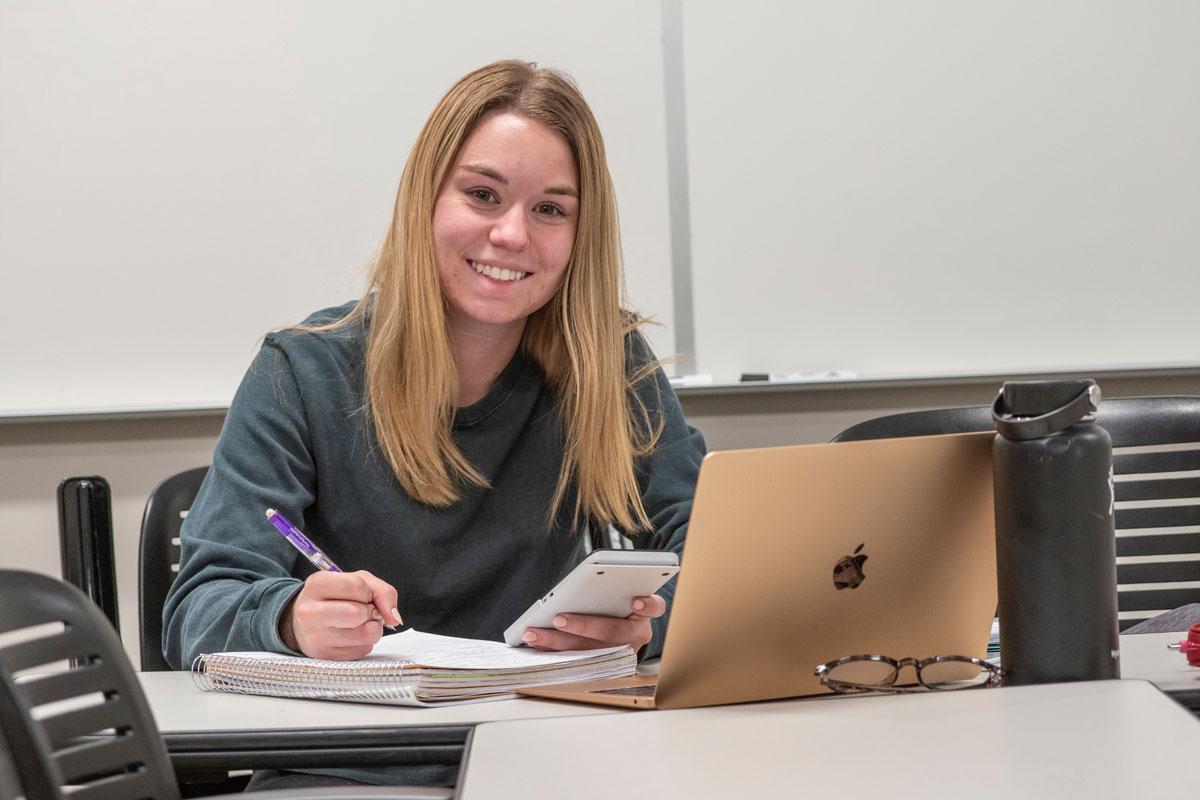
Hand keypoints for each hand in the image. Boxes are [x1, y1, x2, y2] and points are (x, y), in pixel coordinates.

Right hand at [279, 570, 401, 659]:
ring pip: (365, 635)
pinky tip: (350, 636)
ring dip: (372, 628)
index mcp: (317, 584)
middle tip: (362, 611)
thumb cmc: (335, 598)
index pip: (356, 586)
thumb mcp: (357, 581)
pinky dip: (364, 643)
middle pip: (358, 613)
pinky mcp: (324, 657)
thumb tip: (394, 617)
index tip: (362, 596)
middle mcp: (309, 612)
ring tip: (358, 624)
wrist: (303, 622)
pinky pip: (362, 651)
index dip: (367, 592)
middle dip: (370, 612)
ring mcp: (315, 638)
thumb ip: (382, 592)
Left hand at [520, 595, 665, 651]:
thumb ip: (610, 587)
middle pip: (613, 632)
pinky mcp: (602, 665)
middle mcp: (636, 635)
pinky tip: (537, 645)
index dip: (647, 605)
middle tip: (558, 619)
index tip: (636, 601)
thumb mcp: (619, 592)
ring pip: (590, 651)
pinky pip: (576, 661)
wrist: (619, 625)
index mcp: (645, 613)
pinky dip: (554, 653)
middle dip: (583, 627)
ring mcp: (620, 653)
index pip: (655, 607)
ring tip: (534, 633)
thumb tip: (585, 582)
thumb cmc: (615, 603)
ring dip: (558, 642)